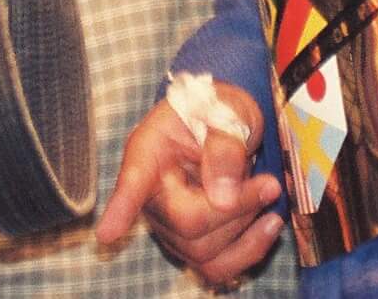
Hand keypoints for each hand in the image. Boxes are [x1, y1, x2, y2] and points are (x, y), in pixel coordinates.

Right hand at [97, 86, 284, 282]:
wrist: (225, 120)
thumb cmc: (219, 110)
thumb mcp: (228, 109)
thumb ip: (225, 144)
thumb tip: (222, 197)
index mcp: (150, 149)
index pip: (133, 182)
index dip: (120, 208)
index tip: (107, 234)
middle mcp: (151, 193)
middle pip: (186, 224)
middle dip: (236, 208)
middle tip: (269, 182)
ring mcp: (168, 224)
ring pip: (202, 252)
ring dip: (246, 230)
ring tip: (269, 195)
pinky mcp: (191, 243)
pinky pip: (214, 267)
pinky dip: (247, 253)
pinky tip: (268, 228)